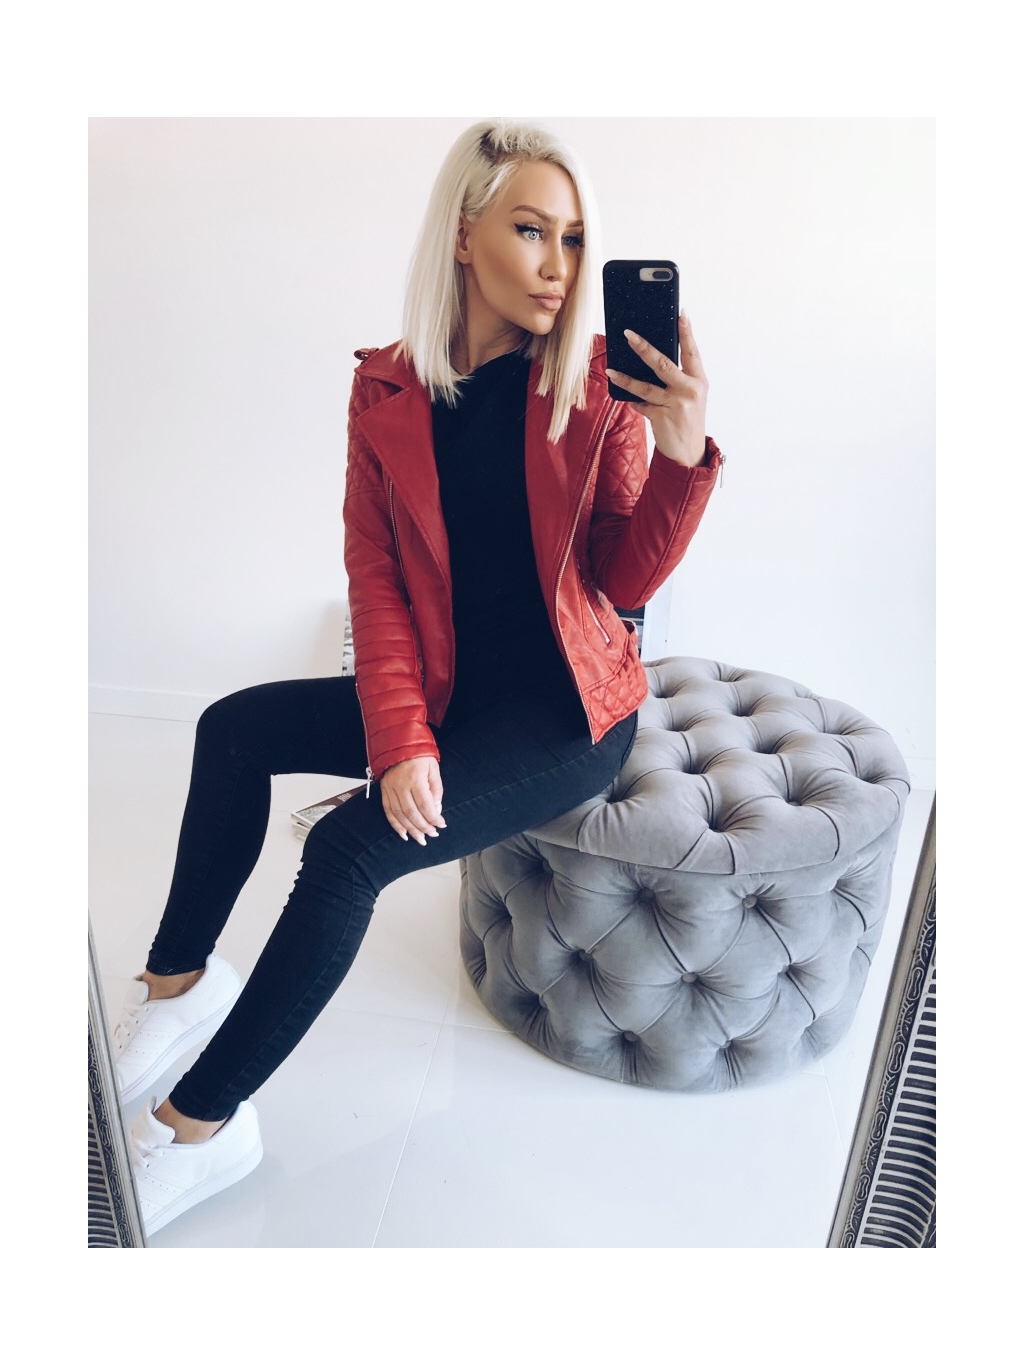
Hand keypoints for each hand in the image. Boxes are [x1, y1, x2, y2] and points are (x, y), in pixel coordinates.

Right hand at [380, 756, 445, 844]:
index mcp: (415, 779)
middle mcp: (401, 786)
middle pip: (412, 813)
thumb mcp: (433, 768)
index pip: (425, 805)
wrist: (398, 742)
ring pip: (400, 816)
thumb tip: (436, 810)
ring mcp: (390, 789)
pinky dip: (395, 825)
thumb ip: (436, 790)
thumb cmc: (419, 755)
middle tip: (433, 835)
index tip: (441, 825)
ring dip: (411, 830)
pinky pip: (388, 812)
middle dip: (424, 827)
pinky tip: (403, 834)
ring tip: (421, 839)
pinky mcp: (384, 791)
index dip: (434, 818)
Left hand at [606, 313, 708, 466]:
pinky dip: (635, 402)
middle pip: (662, 363)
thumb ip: (679, 379)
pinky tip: (632, 400)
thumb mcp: (691, 397)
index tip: (681, 313)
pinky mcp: (662, 417)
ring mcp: (676, 404)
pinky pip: (641, 404)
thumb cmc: (688, 420)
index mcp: (699, 381)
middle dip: (643, 347)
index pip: (692, 351)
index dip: (686, 331)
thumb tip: (652, 359)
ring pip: (645, 386)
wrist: (689, 454)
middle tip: (628, 334)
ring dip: (625, 378)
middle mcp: (690, 390)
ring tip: (612, 370)